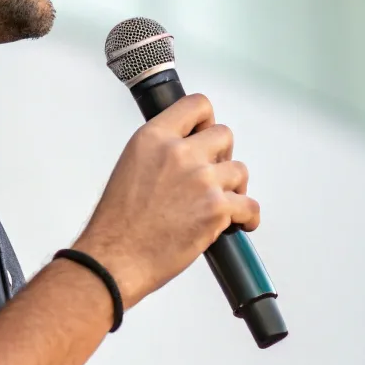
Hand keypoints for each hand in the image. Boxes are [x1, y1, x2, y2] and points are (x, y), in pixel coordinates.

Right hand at [73, 95, 260, 309]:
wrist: (115, 259)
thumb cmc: (117, 225)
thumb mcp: (130, 168)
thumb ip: (159, 154)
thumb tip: (183, 157)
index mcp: (153, 138)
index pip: (196, 105)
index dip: (207, 121)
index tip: (207, 135)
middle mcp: (179, 153)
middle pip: (224, 136)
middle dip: (222, 156)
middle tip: (214, 176)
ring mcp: (201, 180)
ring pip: (240, 171)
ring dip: (234, 188)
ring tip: (222, 204)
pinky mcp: (216, 208)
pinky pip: (249, 205)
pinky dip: (249, 216)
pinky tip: (242, 223)